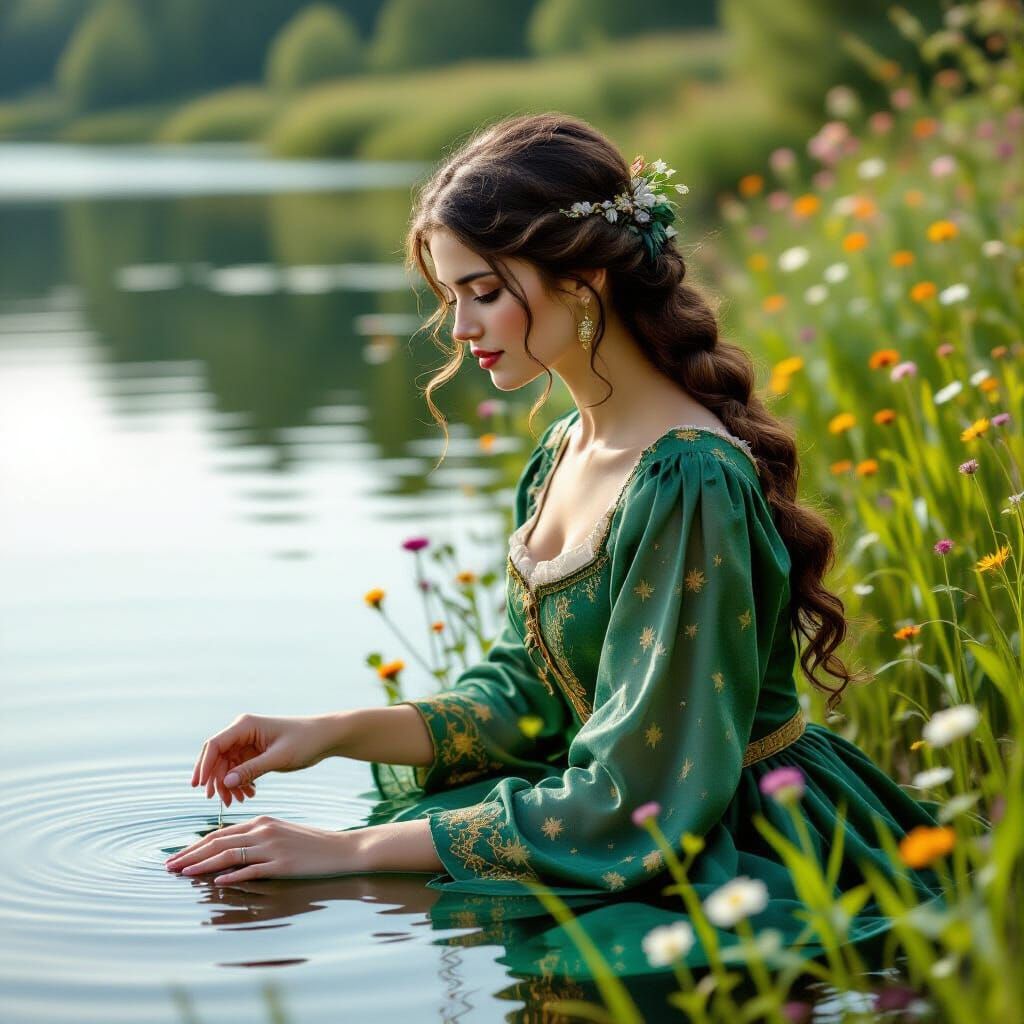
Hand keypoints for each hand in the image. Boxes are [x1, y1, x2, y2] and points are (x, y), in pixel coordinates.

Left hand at [165, 815, 362, 884]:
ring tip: (183, 874)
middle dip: (191, 854)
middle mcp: (264, 830)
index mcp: (261, 822)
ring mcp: (273, 847)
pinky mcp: (282, 864)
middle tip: (170, 866)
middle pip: (219, 842)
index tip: (177, 856)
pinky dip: (232, 876)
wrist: (341, 849)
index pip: (220, 833)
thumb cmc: (311, 844)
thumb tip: (228, 853)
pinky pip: (252, 870)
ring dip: (203, 865)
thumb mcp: (281, 834)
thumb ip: (255, 840)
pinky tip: (217, 883)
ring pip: (230, 854)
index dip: (195, 846)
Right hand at [191, 713, 328, 804]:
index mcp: (245, 725)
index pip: (215, 745)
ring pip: (227, 767)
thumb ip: (251, 770)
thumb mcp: (279, 758)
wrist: (324, 738)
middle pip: (218, 758)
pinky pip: (238, 770)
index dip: (204, 765)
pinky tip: (250, 794)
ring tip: (240, 801)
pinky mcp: (254, 753)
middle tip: (224, 802)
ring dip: (230, 785)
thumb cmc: (305, 741)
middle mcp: (242, 732)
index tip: (199, 787)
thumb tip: (225, 783)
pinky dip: (240, 783)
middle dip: (218, 781)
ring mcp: (247, 742)